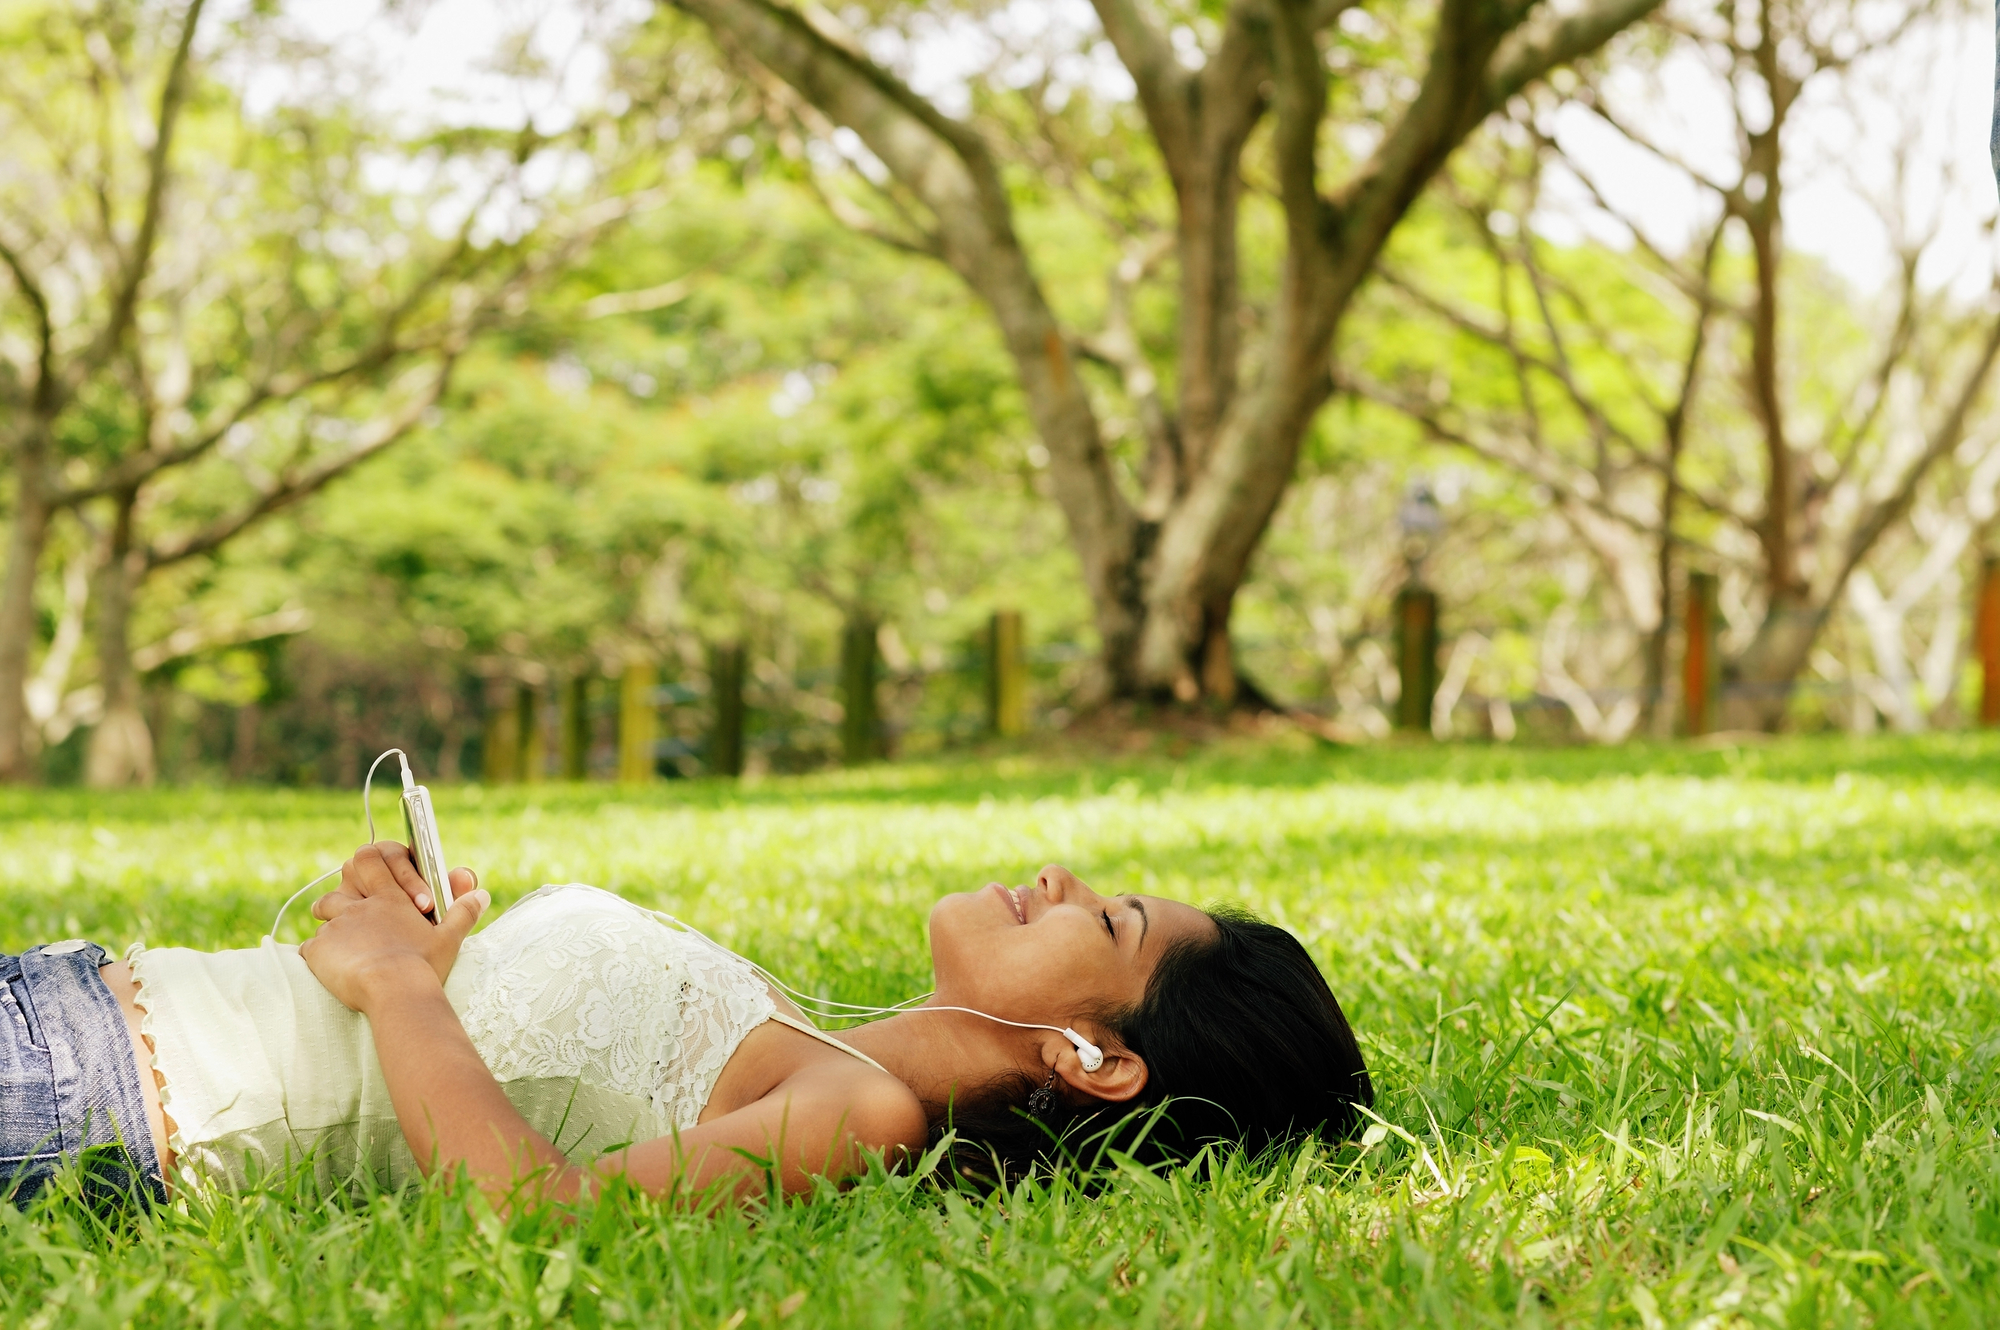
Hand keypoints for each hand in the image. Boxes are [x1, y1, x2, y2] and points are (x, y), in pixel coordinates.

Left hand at [300, 844, 488, 1011]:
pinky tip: (328, 968)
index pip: (370, 859)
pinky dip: (316, 955)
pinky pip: (308, 947)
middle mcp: (360, 907)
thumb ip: (463, 913)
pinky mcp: (318, 950)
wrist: (395, 991)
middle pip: (339, 886)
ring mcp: (337, 927)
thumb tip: (481, 895)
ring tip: (337, 942)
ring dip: (328, 924)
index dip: (366, 863)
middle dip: (339, 896)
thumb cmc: (423, 965)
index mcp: (389, 898)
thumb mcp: (450, 938)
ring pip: (322, 913)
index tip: (368, 875)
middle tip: (344, 911)